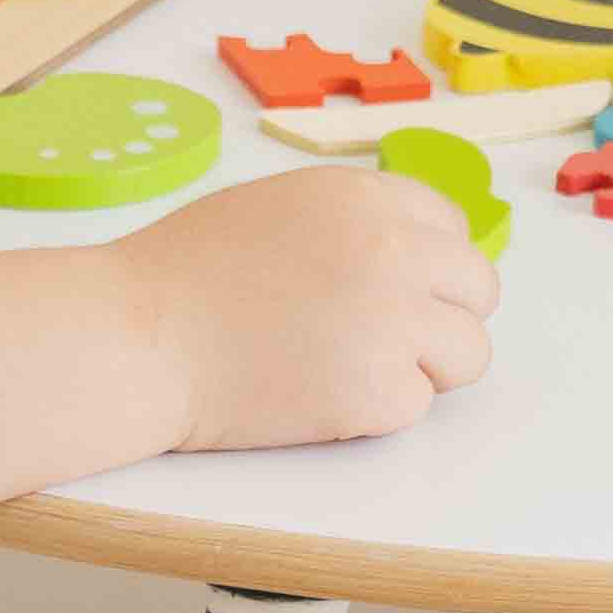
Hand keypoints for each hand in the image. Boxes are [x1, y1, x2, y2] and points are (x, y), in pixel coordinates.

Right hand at [116, 169, 500, 453]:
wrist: (135, 339)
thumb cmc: (176, 279)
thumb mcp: (273, 209)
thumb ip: (346, 222)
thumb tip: (397, 250)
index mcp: (368, 199)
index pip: (450, 229)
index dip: (424, 268)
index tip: (386, 294)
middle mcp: (395, 252)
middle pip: (477, 290)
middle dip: (438, 319)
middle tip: (377, 344)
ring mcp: (392, 323)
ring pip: (468, 354)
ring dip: (422, 369)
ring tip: (353, 376)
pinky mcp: (375, 392)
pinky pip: (415, 406)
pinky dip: (373, 413)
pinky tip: (317, 402)